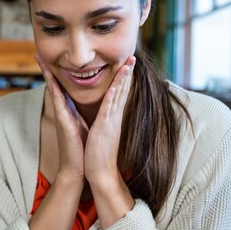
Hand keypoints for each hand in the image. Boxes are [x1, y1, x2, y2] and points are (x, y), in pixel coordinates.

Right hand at [35, 54, 85, 182]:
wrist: (78, 168)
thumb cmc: (80, 148)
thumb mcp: (79, 126)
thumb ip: (76, 115)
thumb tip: (76, 106)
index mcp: (68, 111)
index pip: (60, 87)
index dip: (55, 73)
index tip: (49, 59)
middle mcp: (62, 111)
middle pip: (53, 85)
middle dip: (45, 69)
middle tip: (37, 53)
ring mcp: (61, 117)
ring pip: (53, 91)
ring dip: (47, 75)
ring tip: (41, 61)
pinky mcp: (64, 124)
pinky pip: (59, 104)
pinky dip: (56, 92)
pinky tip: (52, 82)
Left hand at [84, 56, 134, 192]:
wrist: (101, 173)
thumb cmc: (98, 155)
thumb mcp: (102, 133)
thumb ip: (105, 123)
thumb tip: (105, 116)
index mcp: (112, 118)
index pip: (118, 93)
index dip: (123, 79)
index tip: (126, 65)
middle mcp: (114, 117)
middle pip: (122, 90)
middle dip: (127, 73)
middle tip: (132, 57)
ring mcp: (111, 121)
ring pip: (118, 95)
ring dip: (123, 79)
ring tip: (128, 63)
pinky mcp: (105, 127)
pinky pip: (109, 108)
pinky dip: (113, 95)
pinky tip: (116, 85)